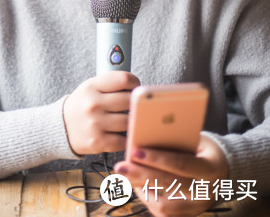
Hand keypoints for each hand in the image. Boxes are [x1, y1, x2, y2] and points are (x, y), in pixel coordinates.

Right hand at [63, 71, 138, 155]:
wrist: (61, 127)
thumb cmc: (82, 105)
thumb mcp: (90, 87)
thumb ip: (111, 83)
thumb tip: (136, 86)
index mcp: (91, 87)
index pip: (123, 79)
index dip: (134, 82)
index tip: (136, 87)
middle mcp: (93, 104)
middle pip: (129, 100)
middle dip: (135, 103)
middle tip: (133, 105)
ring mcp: (95, 124)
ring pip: (129, 121)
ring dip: (132, 120)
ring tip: (128, 119)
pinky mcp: (98, 142)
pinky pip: (124, 140)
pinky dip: (127, 137)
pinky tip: (123, 132)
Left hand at [114, 133, 228, 216]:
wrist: (225, 170)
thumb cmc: (204, 149)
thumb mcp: (197, 140)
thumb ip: (176, 140)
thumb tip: (144, 136)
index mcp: (209, 168)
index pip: (180, 164)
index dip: (157, 159)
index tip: (135, 151)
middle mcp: (204, 191)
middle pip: (169, 185)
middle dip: (141, 175)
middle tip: (120, 167)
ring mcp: (197, 207)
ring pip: (164, 206)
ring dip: (142, 190)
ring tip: (127, 176)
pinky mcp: (189, 215)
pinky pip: (164, 214)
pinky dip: (148, 200)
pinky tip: (138, 186)